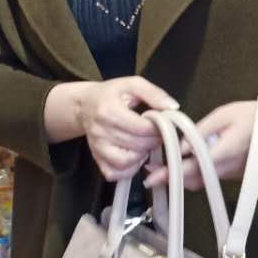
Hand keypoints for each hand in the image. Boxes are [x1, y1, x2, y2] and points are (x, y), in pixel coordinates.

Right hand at [54, 78, 178, 183]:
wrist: (85, 105)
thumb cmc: (111, 93)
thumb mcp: (133, 84)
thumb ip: (154, 93)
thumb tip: (173, 107)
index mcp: (109, 111)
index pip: (142, 128)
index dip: (159, 128)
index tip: (164, 124)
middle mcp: (100, 132)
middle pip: (137, 146)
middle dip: (154, 141)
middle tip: (158, 134)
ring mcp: (96, 148)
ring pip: (126, 163)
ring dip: (142, 156)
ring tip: (146, 143)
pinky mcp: (96, 159)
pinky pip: (114, 173)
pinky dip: (128, 170)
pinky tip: (135, 156)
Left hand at [145, 92, 257, 191]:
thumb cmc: (249, 114)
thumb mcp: (222, 114)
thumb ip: (200, 131)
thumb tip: (180, 146)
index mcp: (224, 150)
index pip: (192, 167)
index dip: (170, 173)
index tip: (151, 178)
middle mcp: (227, 167)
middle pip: (193, 180)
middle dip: (172, 178)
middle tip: (151, 170)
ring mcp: (232, 174)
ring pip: (201, 181)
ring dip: (183, 177)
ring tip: (166, 166)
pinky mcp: (234, 175)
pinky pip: (210, 178)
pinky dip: (196, 174)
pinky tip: (189, 163)